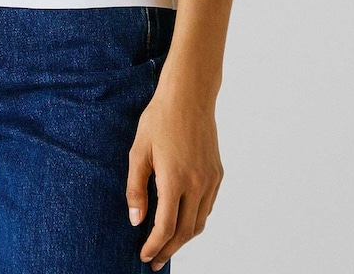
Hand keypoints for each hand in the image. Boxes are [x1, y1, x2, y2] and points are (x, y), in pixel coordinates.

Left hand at [126, 73, 223, 268]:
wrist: (189, 95)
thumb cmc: (160, 119)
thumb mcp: (139, 151)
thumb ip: (136, 189)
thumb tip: (136, 221)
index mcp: (175, 180)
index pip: (166, 228)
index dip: (154, 246)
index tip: (144, 256)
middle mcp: (197, 184)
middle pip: (185, 232)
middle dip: (168, 250)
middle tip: (155, 260)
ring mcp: (210, 180)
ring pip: (199, 223)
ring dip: (183, 238)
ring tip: (167, 244)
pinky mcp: (217, 173)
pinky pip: (207, 207)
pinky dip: (195, 220)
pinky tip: (182, 219)